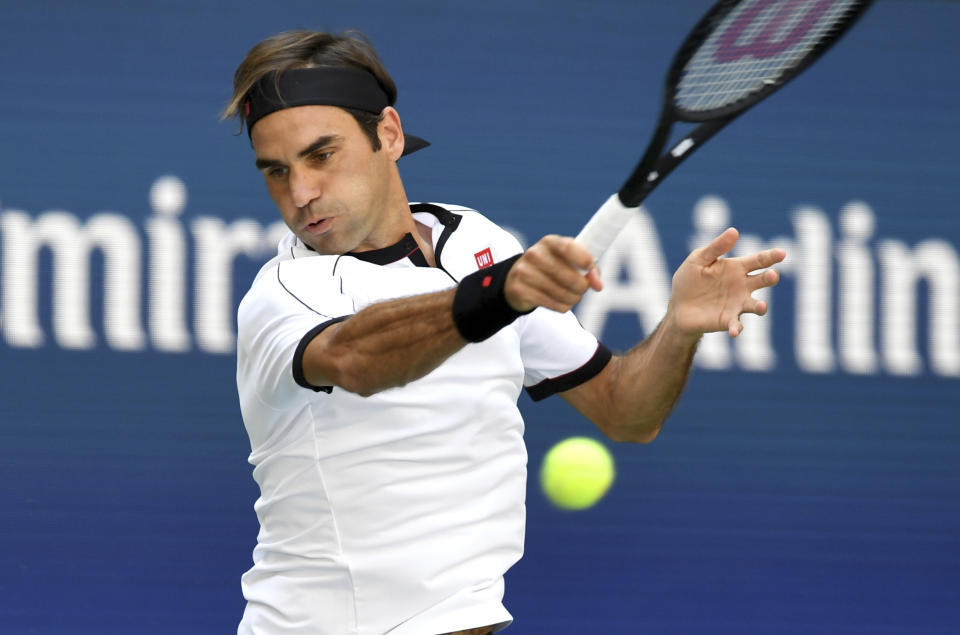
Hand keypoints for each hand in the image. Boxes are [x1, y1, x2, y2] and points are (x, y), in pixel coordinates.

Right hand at [504, 235, 603, 312]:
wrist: (519, 277)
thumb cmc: (552, 266)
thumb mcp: (568, 259)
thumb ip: (588, 268)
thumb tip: (598, 285)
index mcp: (549, 242)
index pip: (568, 247)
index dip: (584, 260)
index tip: (591, 269)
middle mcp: (534, 255)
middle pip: (568, 277)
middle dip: (582, 286)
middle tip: (583, 288)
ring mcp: (525, 272)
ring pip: (562, 293)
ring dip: (573, 298)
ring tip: (572, 296)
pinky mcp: (521, 290)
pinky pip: (552, 304)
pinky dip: (563, 306)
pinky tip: (561, 302)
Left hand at [668, 227, 784, 337]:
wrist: (678, 307)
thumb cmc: (689, 280)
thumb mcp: (698, 260)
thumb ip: (715, 248)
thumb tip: (734, 231)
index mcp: (737, 268)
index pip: (758, 260)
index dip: (771, 256)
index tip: (782, 254)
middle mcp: (743, 286)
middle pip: (763, 281)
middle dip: (770, 278)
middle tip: (771, 275)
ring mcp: (737, 304)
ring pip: (756, 305)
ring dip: (761, 307)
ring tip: (761, 307)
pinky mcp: (728, 320)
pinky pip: (737, 325)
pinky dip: (737, 328)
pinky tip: (734, 331)